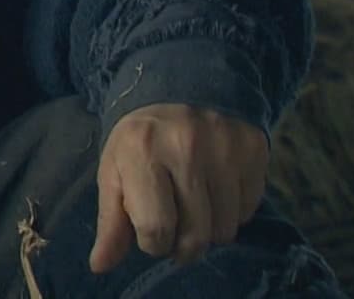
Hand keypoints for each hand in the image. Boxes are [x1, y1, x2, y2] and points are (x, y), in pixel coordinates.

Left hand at [88, 102, 268, 272]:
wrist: (180, 88)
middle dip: (183, 243)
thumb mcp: (115, 174)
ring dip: (210, 229)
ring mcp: (225, 144)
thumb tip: (100, 266)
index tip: (152, 227)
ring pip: (226, 228)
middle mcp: (187, 145)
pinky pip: (249, 208)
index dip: (153, 241)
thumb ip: (110, 223)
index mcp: (142, 151)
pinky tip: (217, 189)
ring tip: (195, 205)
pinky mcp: (253, 146)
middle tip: (176, 225)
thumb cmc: (140, 141)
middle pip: (195, 235)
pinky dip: (233, 210)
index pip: (156, 229)